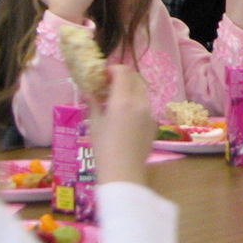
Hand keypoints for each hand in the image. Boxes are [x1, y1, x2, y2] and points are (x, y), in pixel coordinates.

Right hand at [85, 66, 153, 185]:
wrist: (124, 173)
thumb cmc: (104, 149)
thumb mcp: (94, 124)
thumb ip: (94, 104)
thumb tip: (89, 92)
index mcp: (123, 100)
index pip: (123, 72)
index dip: (113, 69)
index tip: (102, 75)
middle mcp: (140, 102)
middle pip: (135, 78)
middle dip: (122, 77)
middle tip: (108, 85)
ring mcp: (150, 113)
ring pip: (142, 91)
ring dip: (130, 89)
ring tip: (115, 101)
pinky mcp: (153, 123)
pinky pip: (146, 105)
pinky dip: (136, 102)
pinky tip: (124, 115)